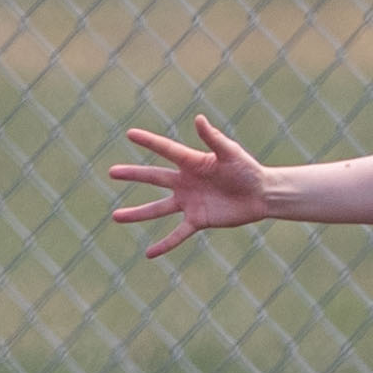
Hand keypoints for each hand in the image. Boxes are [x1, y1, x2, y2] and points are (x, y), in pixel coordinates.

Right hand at [109, 114, 269, 257]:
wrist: (261, 194)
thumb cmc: (247, 169)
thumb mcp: (230, 152)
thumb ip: (214, 138)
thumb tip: (199, 119)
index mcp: (192, 162)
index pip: (166, 150)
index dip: (149, 142)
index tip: (130, 134)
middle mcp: (185, 182)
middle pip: (154, 177)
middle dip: (133, 175)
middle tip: (111, 171)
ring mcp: (189, 202)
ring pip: (158, 209)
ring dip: (138, 214)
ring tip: (116, 217)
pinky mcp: (198, 220)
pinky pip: (178, 233)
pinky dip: (165, 244)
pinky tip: (149, 253)